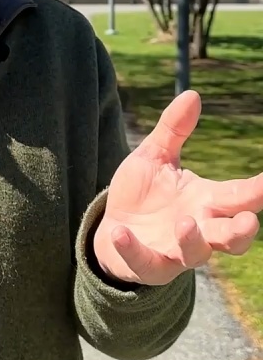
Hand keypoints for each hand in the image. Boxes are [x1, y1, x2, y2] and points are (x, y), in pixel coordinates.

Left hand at [94, 90, 261, 285]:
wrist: (111, 231)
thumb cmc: (142, 194)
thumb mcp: (155, 156)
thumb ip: (173, 129)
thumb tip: (192, 94)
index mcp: (207, 200)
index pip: (240, 195)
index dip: (259, 189)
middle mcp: (199, 228)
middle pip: (232, 236)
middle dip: (242, 230)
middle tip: (249, 221)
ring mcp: (175, 250)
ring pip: (196, 254)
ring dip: (192, 240)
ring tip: (185, 222)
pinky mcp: (148, 265)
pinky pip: (144, 262)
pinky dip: (133, 249)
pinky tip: (119, 233)